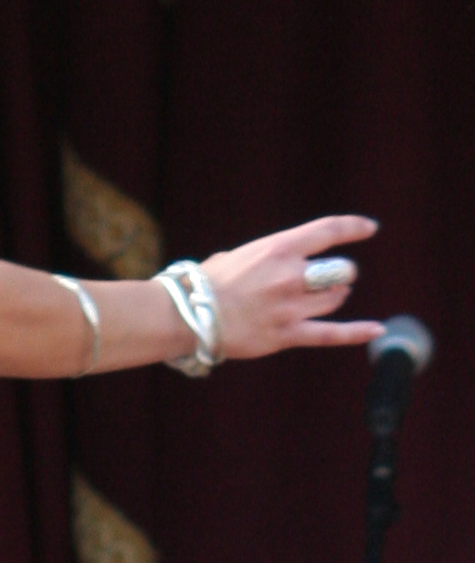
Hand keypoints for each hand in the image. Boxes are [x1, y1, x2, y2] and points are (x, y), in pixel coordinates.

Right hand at [203, 215, 381, 359]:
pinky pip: (331, 333)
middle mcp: (290, 276)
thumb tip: (283, 264)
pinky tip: (377, 329)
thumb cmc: (206, 283)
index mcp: (278, 249)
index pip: (327, 231)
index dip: (353, 227)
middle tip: (328, 279)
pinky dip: (357, 332)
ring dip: (333, 297)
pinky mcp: (287, 335)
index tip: (369, 227)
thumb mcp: (239, 256)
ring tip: (318, 298)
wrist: (186, 315)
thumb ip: (268, 258)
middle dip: (338, 274)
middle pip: (339, 270)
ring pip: (335, 299)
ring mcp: (290, 307)